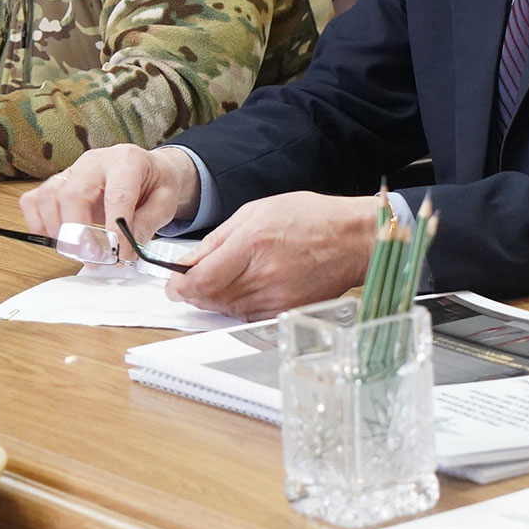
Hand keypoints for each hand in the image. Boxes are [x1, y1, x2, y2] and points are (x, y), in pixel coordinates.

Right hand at [19, 144, 199, 244]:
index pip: (117, 195)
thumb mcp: (165, 201)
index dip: (115, 228)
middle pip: (73, 193)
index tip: (118, 253)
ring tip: (76, 251)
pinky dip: (37, 221)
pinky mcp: (58, 182)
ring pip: (49, 196)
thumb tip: (126, 250)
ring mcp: (72, 170)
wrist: (149, 169)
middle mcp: (95, 161)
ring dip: (57, 230)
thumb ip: (147, 224)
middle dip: (78, 232)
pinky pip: (34, 199)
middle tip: (91, 257)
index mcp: (128, 161)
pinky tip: (53, 238)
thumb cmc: (155, 183)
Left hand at [164, 192, 375, 320]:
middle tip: (195, 280)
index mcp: (252, 243)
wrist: (354, 238)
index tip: (175, 283)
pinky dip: (239, 306)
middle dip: (195, 291)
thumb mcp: (256, 211)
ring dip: (217, 298)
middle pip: (210, 298)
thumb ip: (217, 240)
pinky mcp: (286, 311)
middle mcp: (263, 274)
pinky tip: (248, 288)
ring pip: (226, 310)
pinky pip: (248, 317)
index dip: (179, 286)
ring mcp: (276, 297)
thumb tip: (186, 265)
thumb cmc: (310, 218)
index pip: (199, 281)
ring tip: (230, 277)